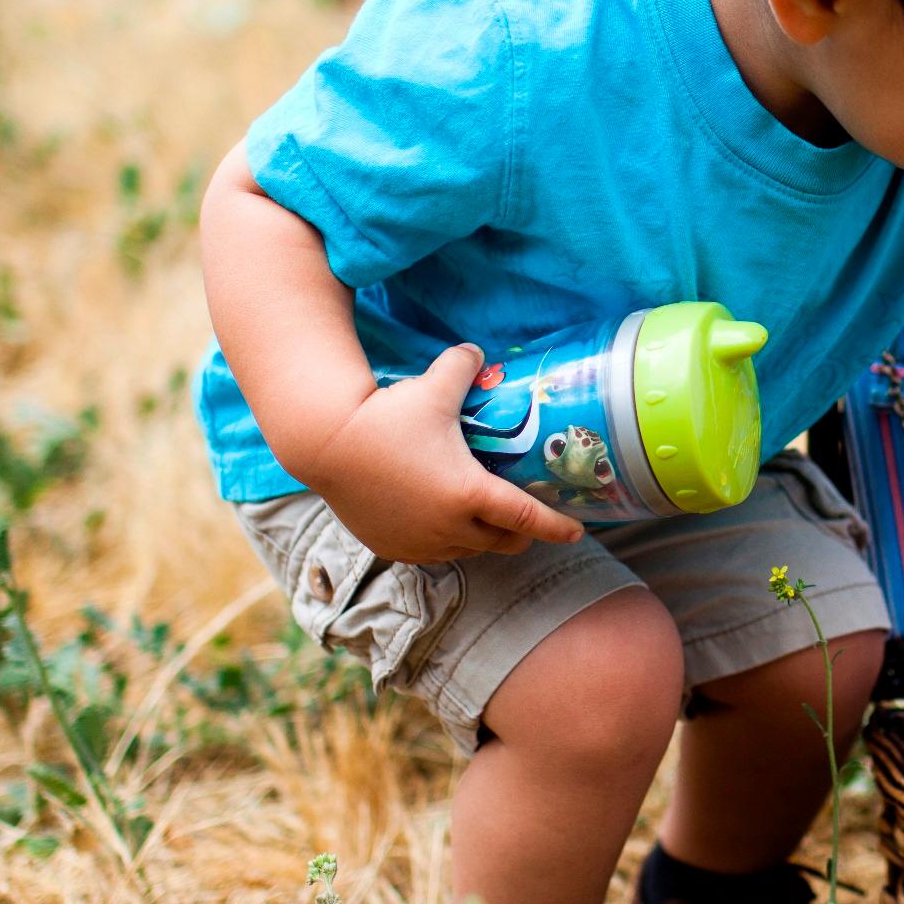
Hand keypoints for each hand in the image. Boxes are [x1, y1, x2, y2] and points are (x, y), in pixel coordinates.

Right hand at [297, 345, 586, 562]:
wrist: (324, 442)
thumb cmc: (384, 415)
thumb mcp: (433, 387)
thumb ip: (463, 367)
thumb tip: (477, 351)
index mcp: (468, 493)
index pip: (527, 519)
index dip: (557, 527)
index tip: (578, 530)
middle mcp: (448, 527)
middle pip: (502, 541)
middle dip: (522, 534)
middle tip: (529, 516)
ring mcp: (419, 542)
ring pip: (468, 549)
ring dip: (483, 536)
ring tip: (488, 516)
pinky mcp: (393, 547)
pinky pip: (433, 552)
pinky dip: (448, 541)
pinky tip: (446, 522)